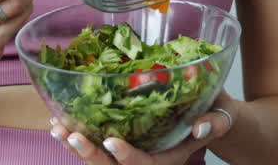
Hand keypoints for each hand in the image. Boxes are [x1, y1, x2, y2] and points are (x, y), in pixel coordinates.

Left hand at [50, 91, 237, 164]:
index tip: (111, 141)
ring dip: (73, 146)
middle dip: (89, 154)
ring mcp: (125, 157)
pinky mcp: (115, 148)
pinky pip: (90, 149)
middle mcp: (141, 164)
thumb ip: (215, 123)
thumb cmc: (212, 116)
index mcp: (163, 162)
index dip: (126, 156)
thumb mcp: (221, 117)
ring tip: (57, 128)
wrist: (202, 119)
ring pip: (95, 161)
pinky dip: (73, 138)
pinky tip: (57, 122)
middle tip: (72, 135)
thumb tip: (202, 126)